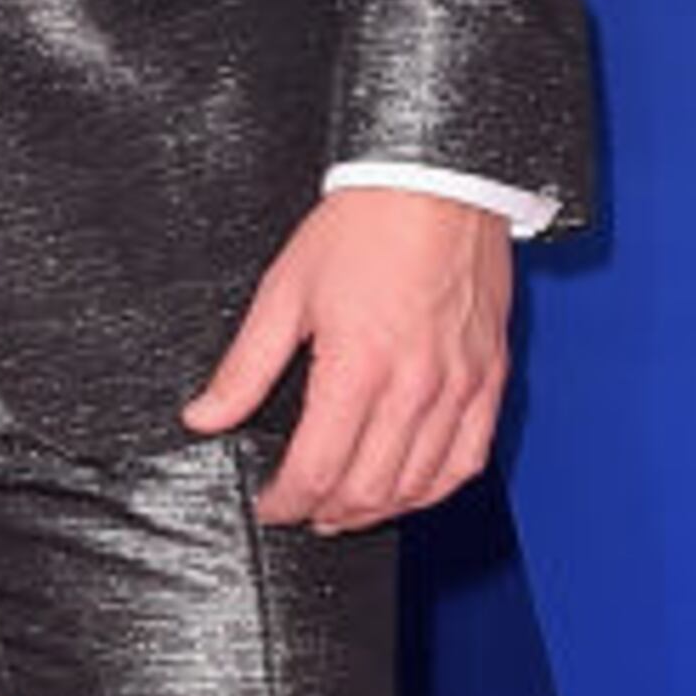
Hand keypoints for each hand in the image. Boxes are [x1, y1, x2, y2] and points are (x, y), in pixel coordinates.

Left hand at [181, 189, 517, 530]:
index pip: (317, 470)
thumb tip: (205, 415)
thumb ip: (245, 367)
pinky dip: (436, 489)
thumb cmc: (363, 227)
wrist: (436, 182)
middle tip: (304, 510)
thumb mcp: (285, 292)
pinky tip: (412, 489)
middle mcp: (414, 387)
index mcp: (358, 367)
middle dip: (326, 513)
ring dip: (378, 511)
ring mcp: (458, 386)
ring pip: (418, 486)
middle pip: (367, 490)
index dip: (286, 501)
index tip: (272, 504)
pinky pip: (468, 460)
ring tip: (348, 509)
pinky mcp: (490, 377)